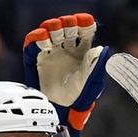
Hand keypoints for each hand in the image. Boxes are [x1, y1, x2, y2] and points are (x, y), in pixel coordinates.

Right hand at [23, 13, 108, 136]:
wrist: (60, 114)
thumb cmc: (78, 100)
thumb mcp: (91, 83)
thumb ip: (97, 66)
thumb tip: (104, 49)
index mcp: (82, 52)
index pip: (84, 30)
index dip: (84, 23)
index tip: (85, 23)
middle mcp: (67, 50)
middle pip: (66, 27)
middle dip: (67, 23)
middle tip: (68, 29)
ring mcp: (51, 53)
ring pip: (50, 31)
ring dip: (52, 28)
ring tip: (54, 36)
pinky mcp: (36, 60)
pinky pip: (33, 43)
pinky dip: (36, 38)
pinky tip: (43, 42)